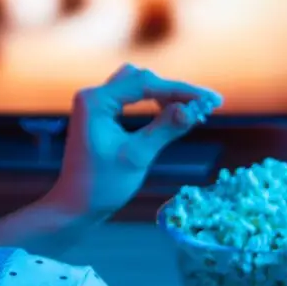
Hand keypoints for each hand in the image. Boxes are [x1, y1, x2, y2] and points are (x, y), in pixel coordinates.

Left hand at [46, 64, 222, 218]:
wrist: (75, 206)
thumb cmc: (102, 185)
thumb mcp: (137, 157)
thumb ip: (164, 130)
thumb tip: (192, 110)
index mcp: (95, 101)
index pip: (144, 84)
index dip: (181, 90)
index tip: (211, 99)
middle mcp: (93, 95)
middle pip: (141, 79)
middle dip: (174, 91)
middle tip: (205, 107)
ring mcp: (95, 104)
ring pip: (137, 85)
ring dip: (164, 95)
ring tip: (191, 111)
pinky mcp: (101, 114)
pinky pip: (131, 98)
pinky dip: (153, 103)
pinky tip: (171, 114)